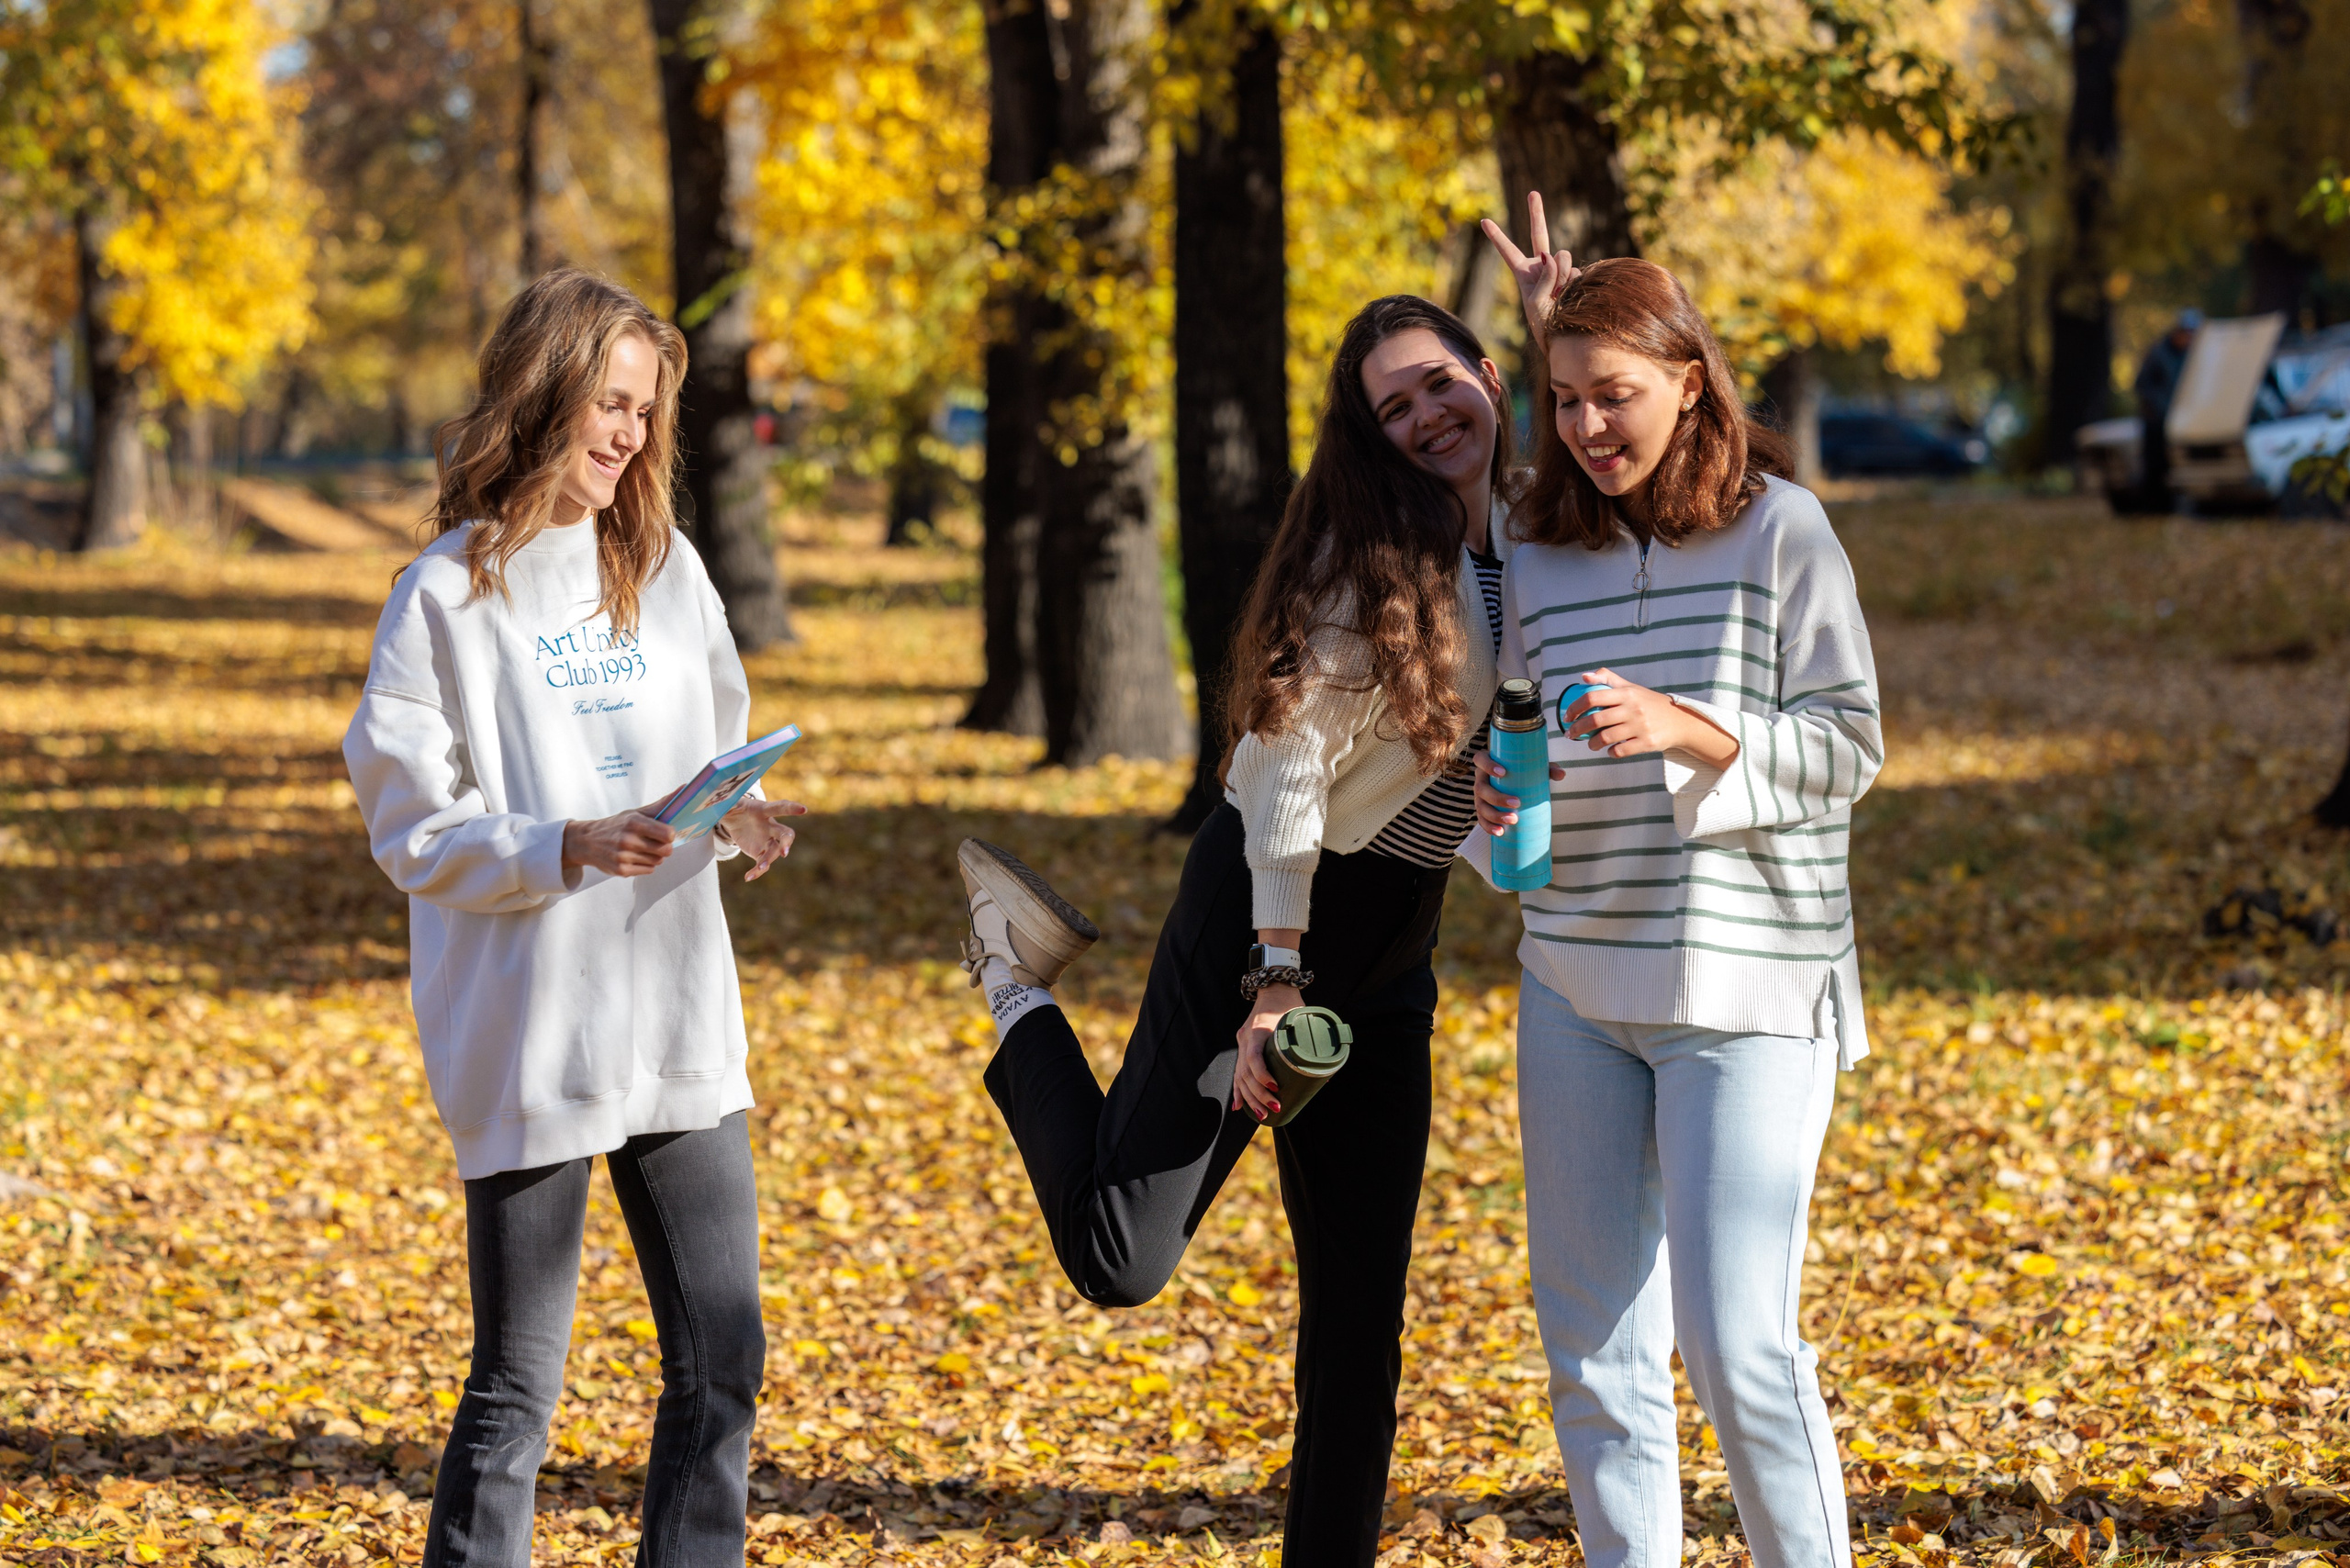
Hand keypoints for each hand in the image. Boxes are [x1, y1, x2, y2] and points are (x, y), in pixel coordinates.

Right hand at [562, 810, 674, 877]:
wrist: (587, 841)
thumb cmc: (617, 825)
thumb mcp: (636, 813)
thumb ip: (661, 805)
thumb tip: (684, 789)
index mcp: (634, 823)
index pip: (668, 835)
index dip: (670, 835)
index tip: (664, 833)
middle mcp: (628, 840)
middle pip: (666, 851)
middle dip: (664, 847)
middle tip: (654, 842)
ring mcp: (624, 857)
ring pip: (658, 861)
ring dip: (654, 856)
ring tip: (641, 848)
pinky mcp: (621, 871)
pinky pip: (649, 870)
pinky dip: (646, 865)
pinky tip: (635, 857)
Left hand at [718, 797, 807, 881]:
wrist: (734, 819)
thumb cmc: (735, 806)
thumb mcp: (730, 803)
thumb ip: (730, 803)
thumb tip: (727, 803)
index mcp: (764, 810)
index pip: (779, 808)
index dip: (791, 808)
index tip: (803, 810)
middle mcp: (770, 826)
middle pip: (785, 834)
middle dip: (786, 843)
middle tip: (784, 852)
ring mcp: (767, 840)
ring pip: (774, 852)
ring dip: (769, 860)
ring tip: (760, 868)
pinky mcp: (760, 852)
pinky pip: (763, 864)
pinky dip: (757, 872)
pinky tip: (748, 877)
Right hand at [1232, 982, 1301, 1121]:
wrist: (1273, 988)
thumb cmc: (1290, 1004)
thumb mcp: (1300, 1018)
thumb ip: (1311, 1041)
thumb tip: (1327, 1072)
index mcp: (1259, 1029)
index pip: (1255, 1057)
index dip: (1263, 1075)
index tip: (1275, 1088)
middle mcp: (1247, 1038)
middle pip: (1246, 1072)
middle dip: (1259, 1095)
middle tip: (1275, 1107)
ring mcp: (1242, 1042)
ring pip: (1240, 1076)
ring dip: (1250, 1098)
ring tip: (1261, 1115)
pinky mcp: (1243, 1046)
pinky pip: (1237, 1072)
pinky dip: (1238, 1091)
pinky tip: (1238, 1106)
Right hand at [1473, 749, 1565, 835]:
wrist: (1515, 785)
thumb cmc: (1523, 772)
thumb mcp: (1534, 768)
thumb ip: (1547, 768)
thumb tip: (1561, 774)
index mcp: (1487, 763)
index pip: (1480, 759)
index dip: (1487, 765)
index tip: (1503, 773)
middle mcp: (1480, 779)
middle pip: (1481, 788)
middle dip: (1497, 797)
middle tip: (1517, 803)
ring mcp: (1479, 796)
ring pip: (1480, 806)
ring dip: (1495, 815)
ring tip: (1513, 820)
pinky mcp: (1482, 810)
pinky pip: (1481, 820)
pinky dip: (1489, 827)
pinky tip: (1500, 832)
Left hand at [1479, 192, 1579, 347]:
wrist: (1564, 338)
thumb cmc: (1543, 326)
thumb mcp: (1535, 304)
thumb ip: (1543, 278)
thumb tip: (1552, 255)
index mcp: (1523, 274)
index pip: (1508, 252)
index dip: (1497, 237)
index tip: (1483, 221)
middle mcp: (1541, 267)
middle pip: (1540, 235)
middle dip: (1536, 213)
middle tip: (1532, 193)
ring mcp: (1560, 270)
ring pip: (1562, 256)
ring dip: (1561, 273)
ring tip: (1558, 294)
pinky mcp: (1575, 275)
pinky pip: (1576, 271)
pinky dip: (1573, 282)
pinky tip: (1570, 296)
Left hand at [1568, 668, 1738, 765]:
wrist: (1679, 721)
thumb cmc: (1649, 703)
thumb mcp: (1631, 687)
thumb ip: (1608, 679)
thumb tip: (1583, 676)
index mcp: (1626, 693)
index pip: (1593, 697)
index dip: (1575, 708)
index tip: (1567, 717)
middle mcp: (1633, 709)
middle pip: (1596, 720)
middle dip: (1578, 729)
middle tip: (1571, 735)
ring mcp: (1640, 727)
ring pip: (1606, 738)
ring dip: (1592, 744)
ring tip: (1590, 745)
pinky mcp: (1647, 743)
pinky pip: (1621, 751)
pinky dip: (1611, 752)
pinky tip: (1609, 750)